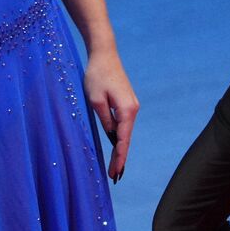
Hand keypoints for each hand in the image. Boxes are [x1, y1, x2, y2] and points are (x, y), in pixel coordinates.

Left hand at [85, 47, 138, 182]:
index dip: (119, 158)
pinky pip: (124, 124)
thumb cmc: (97, 75)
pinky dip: (120, 137)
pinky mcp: (126, 102)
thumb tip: (112, 136)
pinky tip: (116, 147)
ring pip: (126, 132)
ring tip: (115, 166)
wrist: (104, 53)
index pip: (123, 140)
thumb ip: (105, 121)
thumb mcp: (95, 101)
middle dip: (121, 158)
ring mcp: (131, 105)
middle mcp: (133, 109)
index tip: (115, 174)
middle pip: (127, 138)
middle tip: (115, 177)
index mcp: (127, 110)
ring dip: (120, 148)